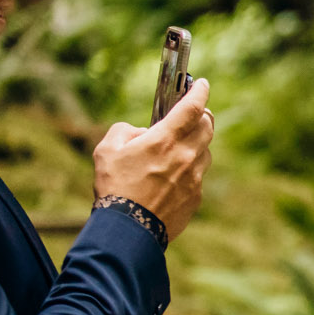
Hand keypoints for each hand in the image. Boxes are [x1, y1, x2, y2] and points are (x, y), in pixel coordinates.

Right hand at [93, 79, 213, 240]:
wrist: (128, 230)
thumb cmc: (114, 188)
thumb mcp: (106, 151)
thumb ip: (124, 131)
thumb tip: (141, 132)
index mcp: (164, 140)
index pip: (192, 107)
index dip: (200, 92)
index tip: (204, 84)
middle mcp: (185, 157)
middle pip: (207, 127)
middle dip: (202, 116)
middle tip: (193, 114)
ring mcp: (194, 178)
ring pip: (205, 152)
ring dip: (196, 145)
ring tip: (176, 150)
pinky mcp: (196, 197)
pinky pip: (198, 176)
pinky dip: (189, 171)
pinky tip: (171, 178)